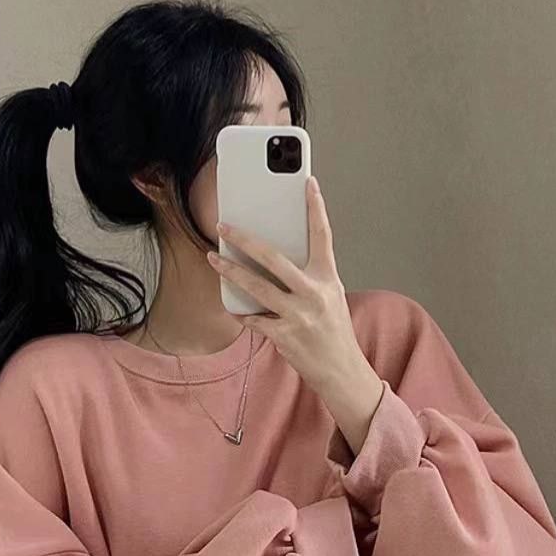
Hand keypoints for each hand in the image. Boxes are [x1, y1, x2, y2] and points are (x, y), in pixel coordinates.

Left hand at [207, 175, 369, 391]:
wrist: (341, 371)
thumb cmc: (334, 332)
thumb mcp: (331, 297)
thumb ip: (310, 277)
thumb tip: (278, 258)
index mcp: (328, 279)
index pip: (322, 236)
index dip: (316, 208)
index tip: (308, 184)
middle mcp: (313, 294)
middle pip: (273, 258)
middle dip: (245, 240)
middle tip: (225, 227)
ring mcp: (297, 315)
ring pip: (256, 286)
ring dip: (231, 271)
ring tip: (214, 259)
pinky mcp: (284, 335)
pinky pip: (254, 319)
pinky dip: (243, 312)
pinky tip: (234, 306)